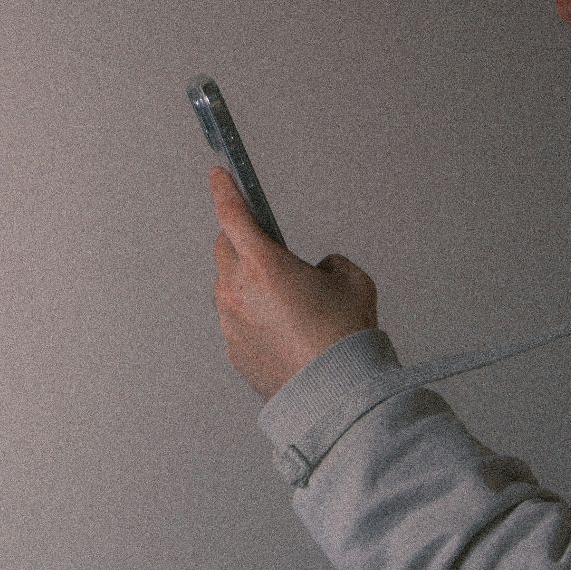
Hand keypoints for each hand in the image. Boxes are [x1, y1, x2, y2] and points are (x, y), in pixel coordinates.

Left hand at [209, 165, 379, 399]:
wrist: (334, 395)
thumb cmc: (344, 338)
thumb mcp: (352, 281)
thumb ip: (330, 264)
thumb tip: (318, 270)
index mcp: (264, 265)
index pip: (233, 215)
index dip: (224, 190)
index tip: (218, 174)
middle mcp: (237, 291)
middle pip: (225, 249)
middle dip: (242, 242)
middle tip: (271, 252)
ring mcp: (230, 322)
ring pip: (228, 286)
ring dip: (246, 282)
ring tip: (284, 301)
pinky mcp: (232, 349)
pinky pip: (234, 318)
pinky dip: (250, 315)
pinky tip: (280, 328)